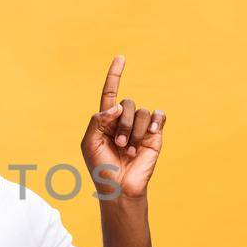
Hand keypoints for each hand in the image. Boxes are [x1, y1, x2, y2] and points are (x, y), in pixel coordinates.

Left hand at [81, 55, 166, 199]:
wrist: (119, 188)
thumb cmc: (101, 167)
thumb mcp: (89, 142)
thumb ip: (97, 120)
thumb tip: (116, 106)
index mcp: (106, 120)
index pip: (110, 92)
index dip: (115, 75)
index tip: (121, 58)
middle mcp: (124, 120)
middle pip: (127, 103)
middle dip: (122, 124)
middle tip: (118, 145)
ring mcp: (141, 127)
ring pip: (141, 112)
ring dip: (134, 132)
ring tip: (129, 150)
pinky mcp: (155, 135)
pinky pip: (158, 116)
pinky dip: (154, 123)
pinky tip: (149, 136)